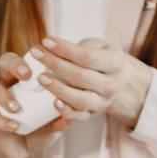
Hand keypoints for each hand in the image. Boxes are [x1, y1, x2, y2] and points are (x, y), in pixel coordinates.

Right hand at [0, 50, 72, 157]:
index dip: (34, 56)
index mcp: (25, 80)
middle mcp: (7, 84)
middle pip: (4, 61)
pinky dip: (3, 121)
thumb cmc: (38, 131)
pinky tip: (15, 127)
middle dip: (14, 64)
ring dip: (2, 93)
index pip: (29, 58)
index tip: (47, 61)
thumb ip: (61, 120)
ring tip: (16, 107)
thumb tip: (70, 118)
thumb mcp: (54, 125)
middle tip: (26, 76)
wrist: (17, 153)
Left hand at [30, 37, 154, 127]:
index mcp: (115, 63)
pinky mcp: (94, 114)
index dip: (64, 49)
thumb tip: (48, 48)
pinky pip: (79, 116)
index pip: (87, 56)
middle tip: (36, 54)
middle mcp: (112, 84)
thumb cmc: (102, 58)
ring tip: (41, 77)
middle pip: (81, 76)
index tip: (45, 41)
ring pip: (80, 99)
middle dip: (55, 64)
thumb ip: (78, 48)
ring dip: (58, 89)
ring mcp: (103, 102)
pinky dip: (66, 112)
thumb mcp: (98, 46)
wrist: (120, 81)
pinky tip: (53, 102)